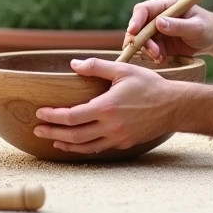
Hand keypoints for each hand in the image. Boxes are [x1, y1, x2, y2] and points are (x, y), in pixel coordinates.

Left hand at [35, 58, 176, 153]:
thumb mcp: (123, 70)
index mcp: (106, 107)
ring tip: (53, 140)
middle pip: (74, 135)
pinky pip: (99, 148)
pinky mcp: (124, 143)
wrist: (174, 106)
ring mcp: (117, 137)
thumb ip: (96, 67)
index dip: (53, 116)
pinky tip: (77, 143)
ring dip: (66, 144)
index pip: (72, 116)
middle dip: (53, 132)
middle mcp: (110, 126)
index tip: (40, 112)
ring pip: (85, 146)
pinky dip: (84, 148)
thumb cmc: (149, 85)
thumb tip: (73, 64)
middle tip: (38, 129)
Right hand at [124, 0, 212, 62]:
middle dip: (141, 40)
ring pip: (142, 40)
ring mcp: (157, 30)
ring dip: (147, 50)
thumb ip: (179, 25)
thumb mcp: (197, 27)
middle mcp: (158, 16)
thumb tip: (158, 23)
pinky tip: (162, 60)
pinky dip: (152, 56)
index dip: (135, 20)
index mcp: (166, 6)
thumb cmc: (207, 27)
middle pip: (138, 26)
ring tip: (160, 57)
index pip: (144, 9)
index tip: (132, 32)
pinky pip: (148, 50)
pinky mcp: (159, 43)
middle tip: (153, 52)